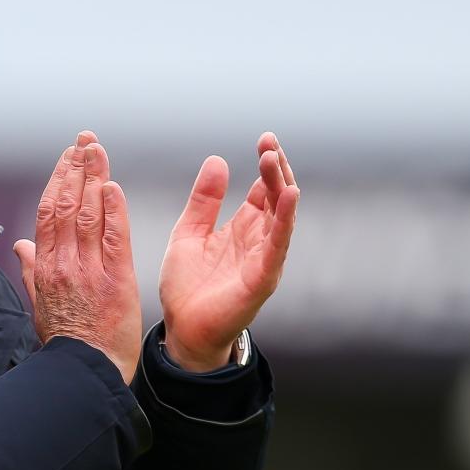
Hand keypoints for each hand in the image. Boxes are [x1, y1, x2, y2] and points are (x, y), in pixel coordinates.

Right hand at [13, 131, 142, 385]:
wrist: (86, 372)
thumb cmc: (66, 342)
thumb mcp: (40, 305)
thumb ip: (32, 271)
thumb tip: (20, 245)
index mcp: (46, 267)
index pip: (48, 212)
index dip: (57, 180)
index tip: (67, 157)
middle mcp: (64, 264)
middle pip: (66, 205)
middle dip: (76, 168)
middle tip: (85, 140)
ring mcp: (88, 271)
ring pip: (87, 214)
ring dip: (93, 178)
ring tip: (98, 150)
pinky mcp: (115, 281)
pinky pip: (112, 239)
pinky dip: (112, 211)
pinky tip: (113, 187)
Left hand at [159, 132, 299, 371]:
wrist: (181, 330)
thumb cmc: (187, 286)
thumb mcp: (189, 232)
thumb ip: (203, 200)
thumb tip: (218, 160)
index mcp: (242, 228)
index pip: (263, 190)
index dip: (267, 165)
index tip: (265, 139)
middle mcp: (258, 241)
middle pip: (276, 197)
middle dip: (277, 168)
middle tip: (269, 142)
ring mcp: (264, 259)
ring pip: (281, 216)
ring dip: (282, 186)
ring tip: (275, 158)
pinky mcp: (262, 278)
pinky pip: (278, 244)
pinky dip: (285, 220)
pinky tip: (288, 195)